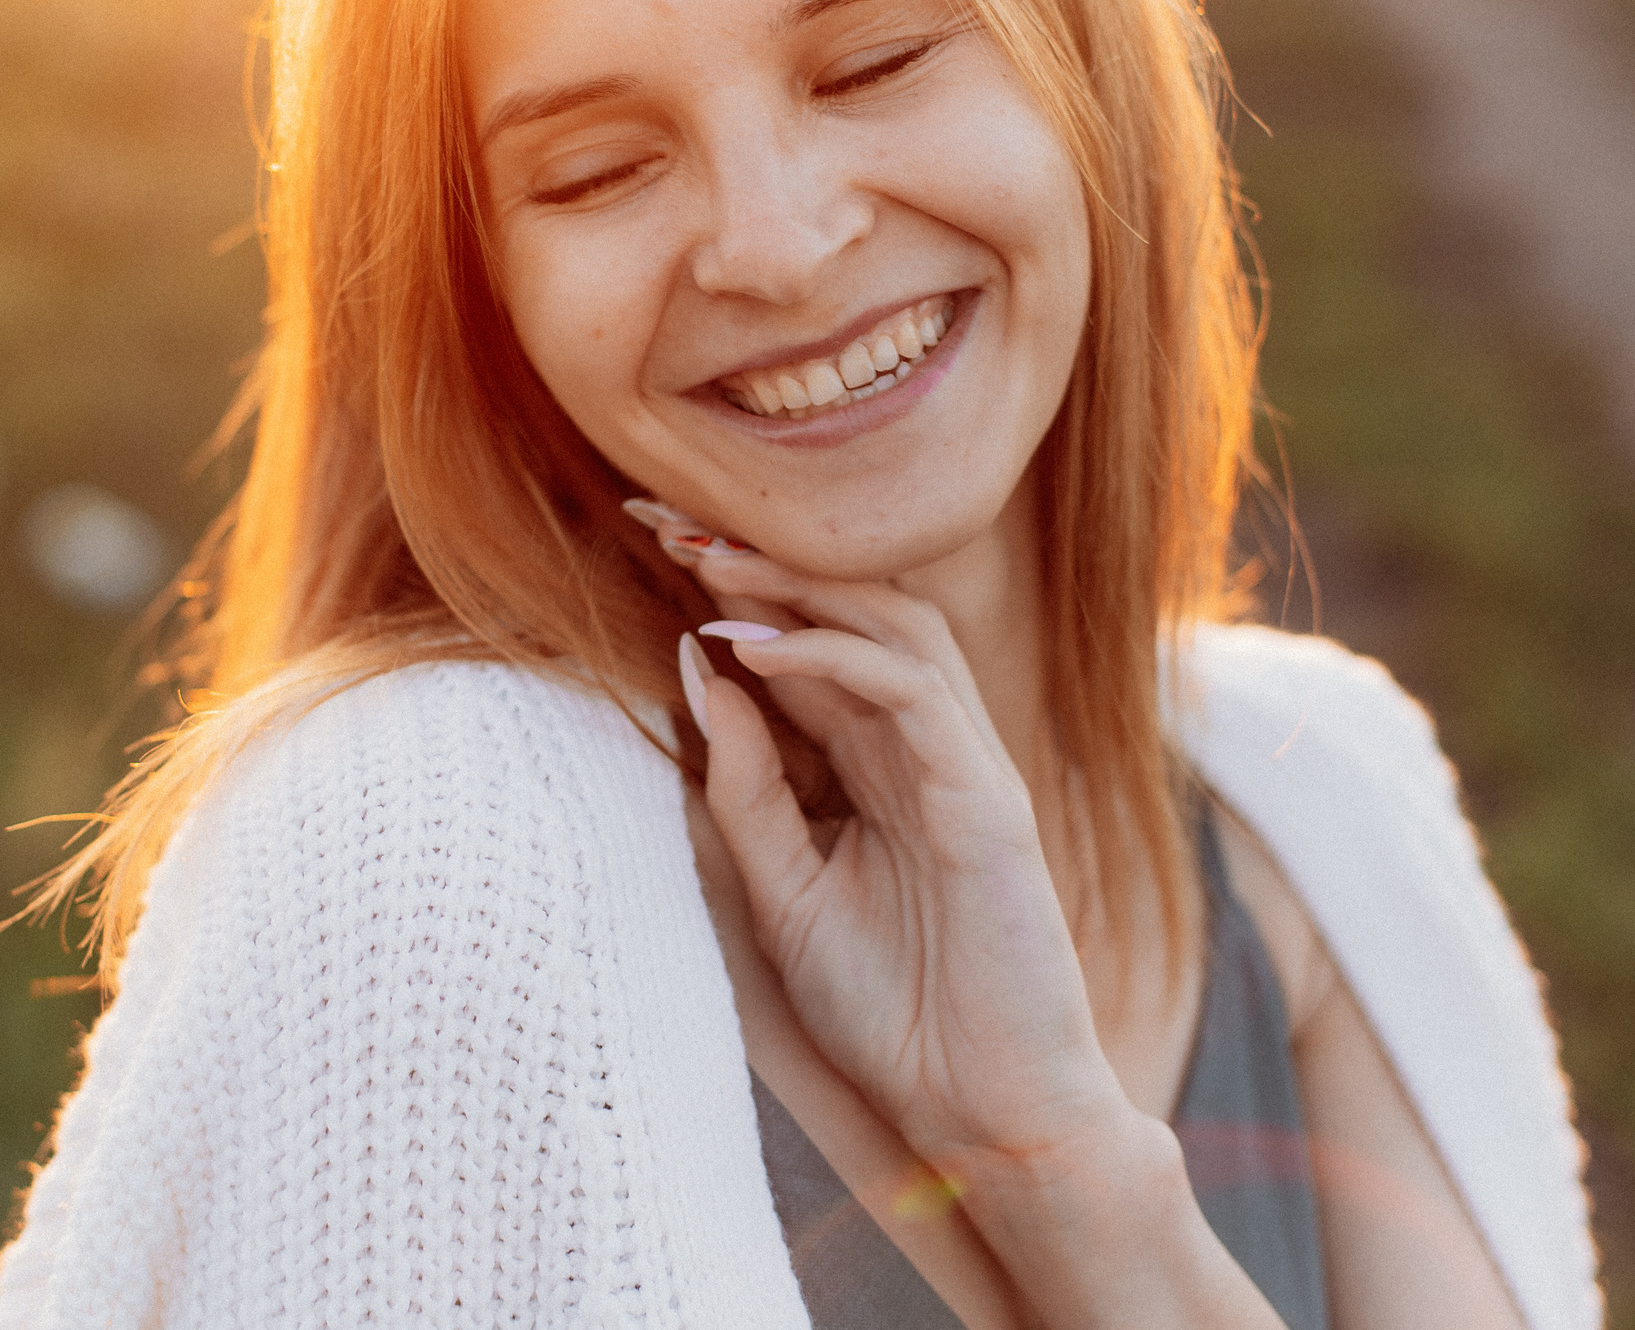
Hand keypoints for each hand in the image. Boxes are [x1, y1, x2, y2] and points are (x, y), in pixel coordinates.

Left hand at [634, 503, 1125, 1171]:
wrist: (981, 1117)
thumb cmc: (891, 1016)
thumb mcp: (782, 893)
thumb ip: (745, 787)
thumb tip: (696, 667)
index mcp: (876, 765)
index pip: (807, 640)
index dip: (733, 583)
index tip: (645, 538)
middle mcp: (924, 747)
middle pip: (852, 608)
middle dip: (760, 554)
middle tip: (665, 517)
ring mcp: (964, 764)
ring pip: (895, 624)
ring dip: (798, 582)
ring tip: (705, 559)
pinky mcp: (989, 797)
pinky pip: (914, 692)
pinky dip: (833, 657)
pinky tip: (756, 646)